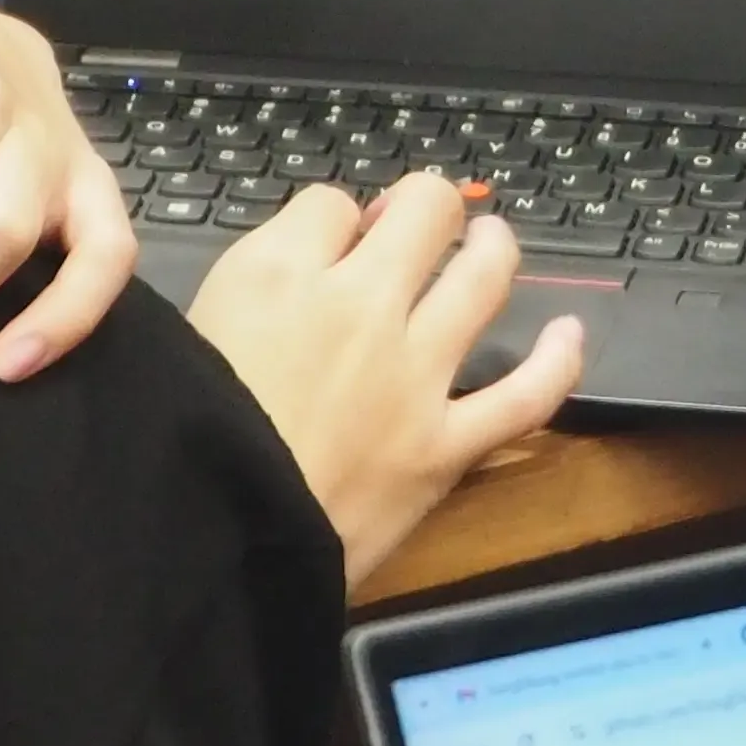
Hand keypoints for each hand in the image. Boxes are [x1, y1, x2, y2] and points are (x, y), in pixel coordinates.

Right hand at [187, 174, 584, 586]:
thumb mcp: (180, 334)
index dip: (336, 218)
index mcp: (278, 275)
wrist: (200, 543)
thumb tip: (301, 258)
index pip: (331, 202)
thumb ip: (244, 284)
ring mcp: (412, 376)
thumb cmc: (177, 442)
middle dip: (424, 207)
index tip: (333, 241)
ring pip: (484, 277)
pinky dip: (557, 361)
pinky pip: (526, 396)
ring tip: (490, 241)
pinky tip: (568, 336)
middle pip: (425, 212)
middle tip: (418, 225)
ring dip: (493, 247)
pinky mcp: (442, 447)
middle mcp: (357, 309)